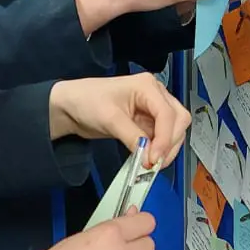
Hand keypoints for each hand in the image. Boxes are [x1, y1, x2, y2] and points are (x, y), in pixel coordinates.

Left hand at [49, 72, 190, 167]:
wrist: (71, 107)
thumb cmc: (87, 101)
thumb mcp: (110, 119)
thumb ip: (132, 137)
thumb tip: (149, 157)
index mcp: (147, 86)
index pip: (167, 113)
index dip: (165, 138)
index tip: (155, 159)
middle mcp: (155, 95)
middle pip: (178, 120)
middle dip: (170, 142)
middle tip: (155, 163)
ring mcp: (151, 109)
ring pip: (173, 130)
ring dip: (166, 148)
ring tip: (150, 164)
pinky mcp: (146, 122)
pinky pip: (160, 138)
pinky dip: (157, 150)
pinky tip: (147, 159)